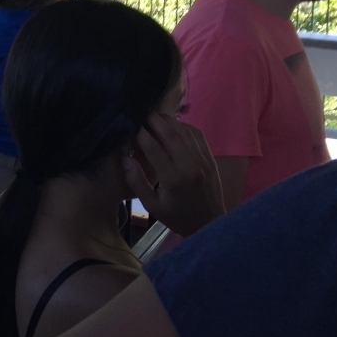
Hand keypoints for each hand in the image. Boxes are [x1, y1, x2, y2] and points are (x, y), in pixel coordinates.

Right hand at [123, 113, 224, 236]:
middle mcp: (190, 166)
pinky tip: (174, 124)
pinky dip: (184, 126)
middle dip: (154, 120)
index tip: (130, 124)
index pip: (153, 148)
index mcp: (173, 179)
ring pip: (184, 131)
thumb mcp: (152, 206)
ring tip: (155, 115)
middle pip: (170, 134)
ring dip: (169, 120)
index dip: (140, 133)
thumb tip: (125, 157)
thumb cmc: (177, 216)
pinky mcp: (210, 159)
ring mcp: (203, 161)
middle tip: (142, 113)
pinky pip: (197, 135)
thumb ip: (136, 181)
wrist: (210, 224)